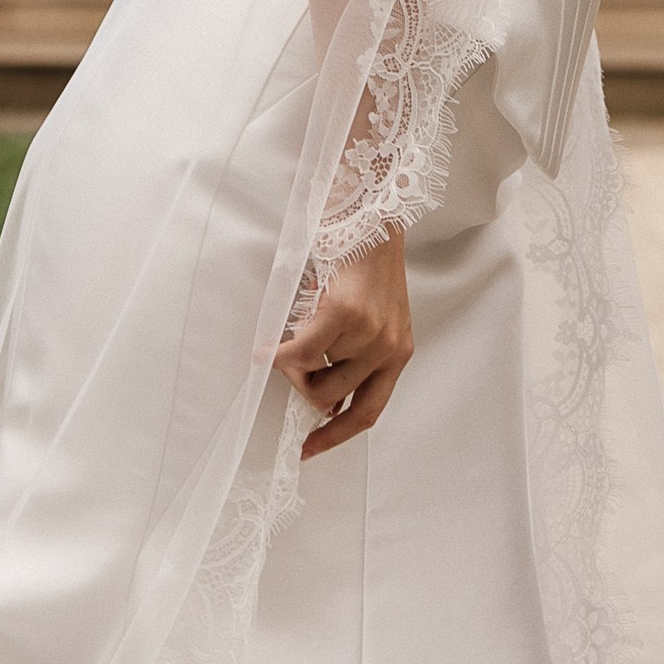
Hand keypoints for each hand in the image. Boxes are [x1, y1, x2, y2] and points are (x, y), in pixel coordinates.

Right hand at [275, 227, 414, 460]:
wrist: (374, 215)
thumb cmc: (367, 262)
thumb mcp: (373, 317)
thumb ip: (355, 357)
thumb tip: (323, 398)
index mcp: (398, 352)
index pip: (368, 412)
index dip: (336, 436)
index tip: (310, 448)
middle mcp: (389, 348)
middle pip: (331, 399)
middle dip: (302, 389)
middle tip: (289, 366)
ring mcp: (369, 334)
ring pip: (312, 376)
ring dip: (292, 366)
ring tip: (287, 340)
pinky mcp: (345, 316)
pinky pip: (299, 352)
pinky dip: (276, 355)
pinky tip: (264, 351)